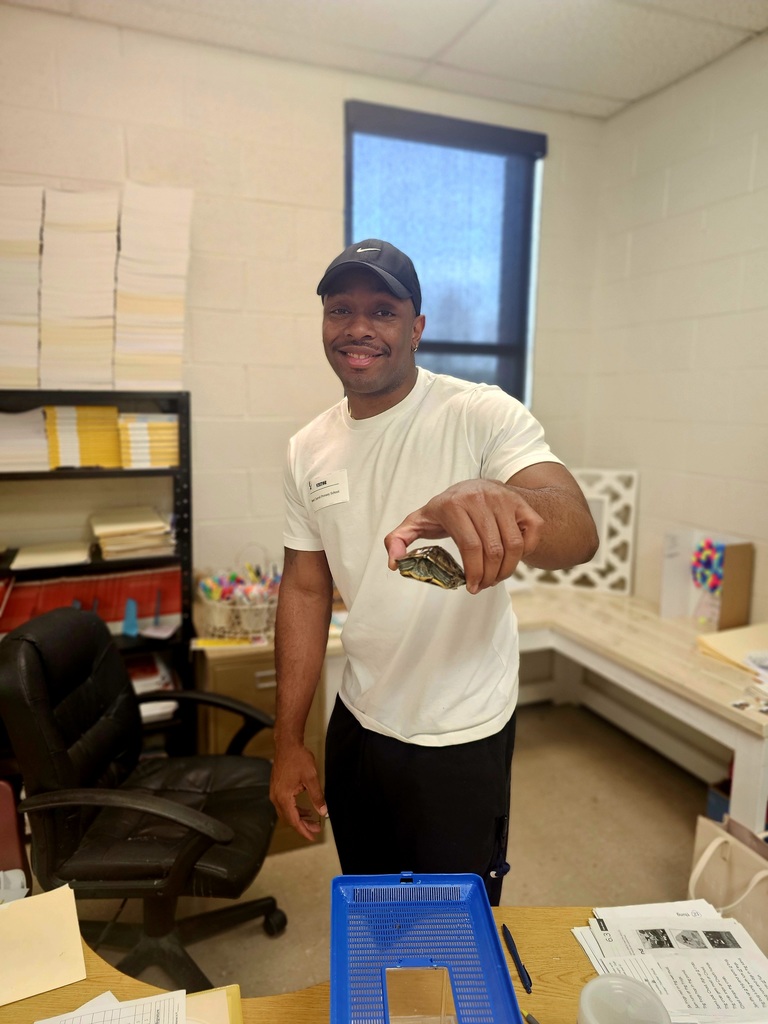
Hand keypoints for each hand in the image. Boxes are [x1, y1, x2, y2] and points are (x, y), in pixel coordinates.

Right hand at [269, 742, 327, 841]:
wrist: (287, 744)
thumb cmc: (297, 758)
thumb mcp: (311, 778)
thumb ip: (317, 796)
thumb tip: (323, 811)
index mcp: (284, 797)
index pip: (294, 820)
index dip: (304, 830)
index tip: (313, 837)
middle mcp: (276, 797)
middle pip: (289, 818)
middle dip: (303, 825)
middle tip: (316, 829)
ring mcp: (275, 793)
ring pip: (287, 812)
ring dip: (299, 818)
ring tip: (313, 820)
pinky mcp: (277, 788)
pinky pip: (285, 805)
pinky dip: (295, 810)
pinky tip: (305, 809)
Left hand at [384, 479, 543, 593]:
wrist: (477, 486)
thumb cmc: (446, 509)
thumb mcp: (419, 521)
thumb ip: (399, 539)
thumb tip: (395, 562)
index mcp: (453, 504)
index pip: (470, 546)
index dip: (473, 572)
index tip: (471, 587)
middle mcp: (481, 498)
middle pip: (493, 549)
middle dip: (489, 576)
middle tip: (483, 586)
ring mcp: (504, 499)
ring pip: (513, 545)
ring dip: (507, 570)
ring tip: (496, 578)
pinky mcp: (522, 504)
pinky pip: (531, 535)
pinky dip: (525, 553)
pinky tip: (510, 560)